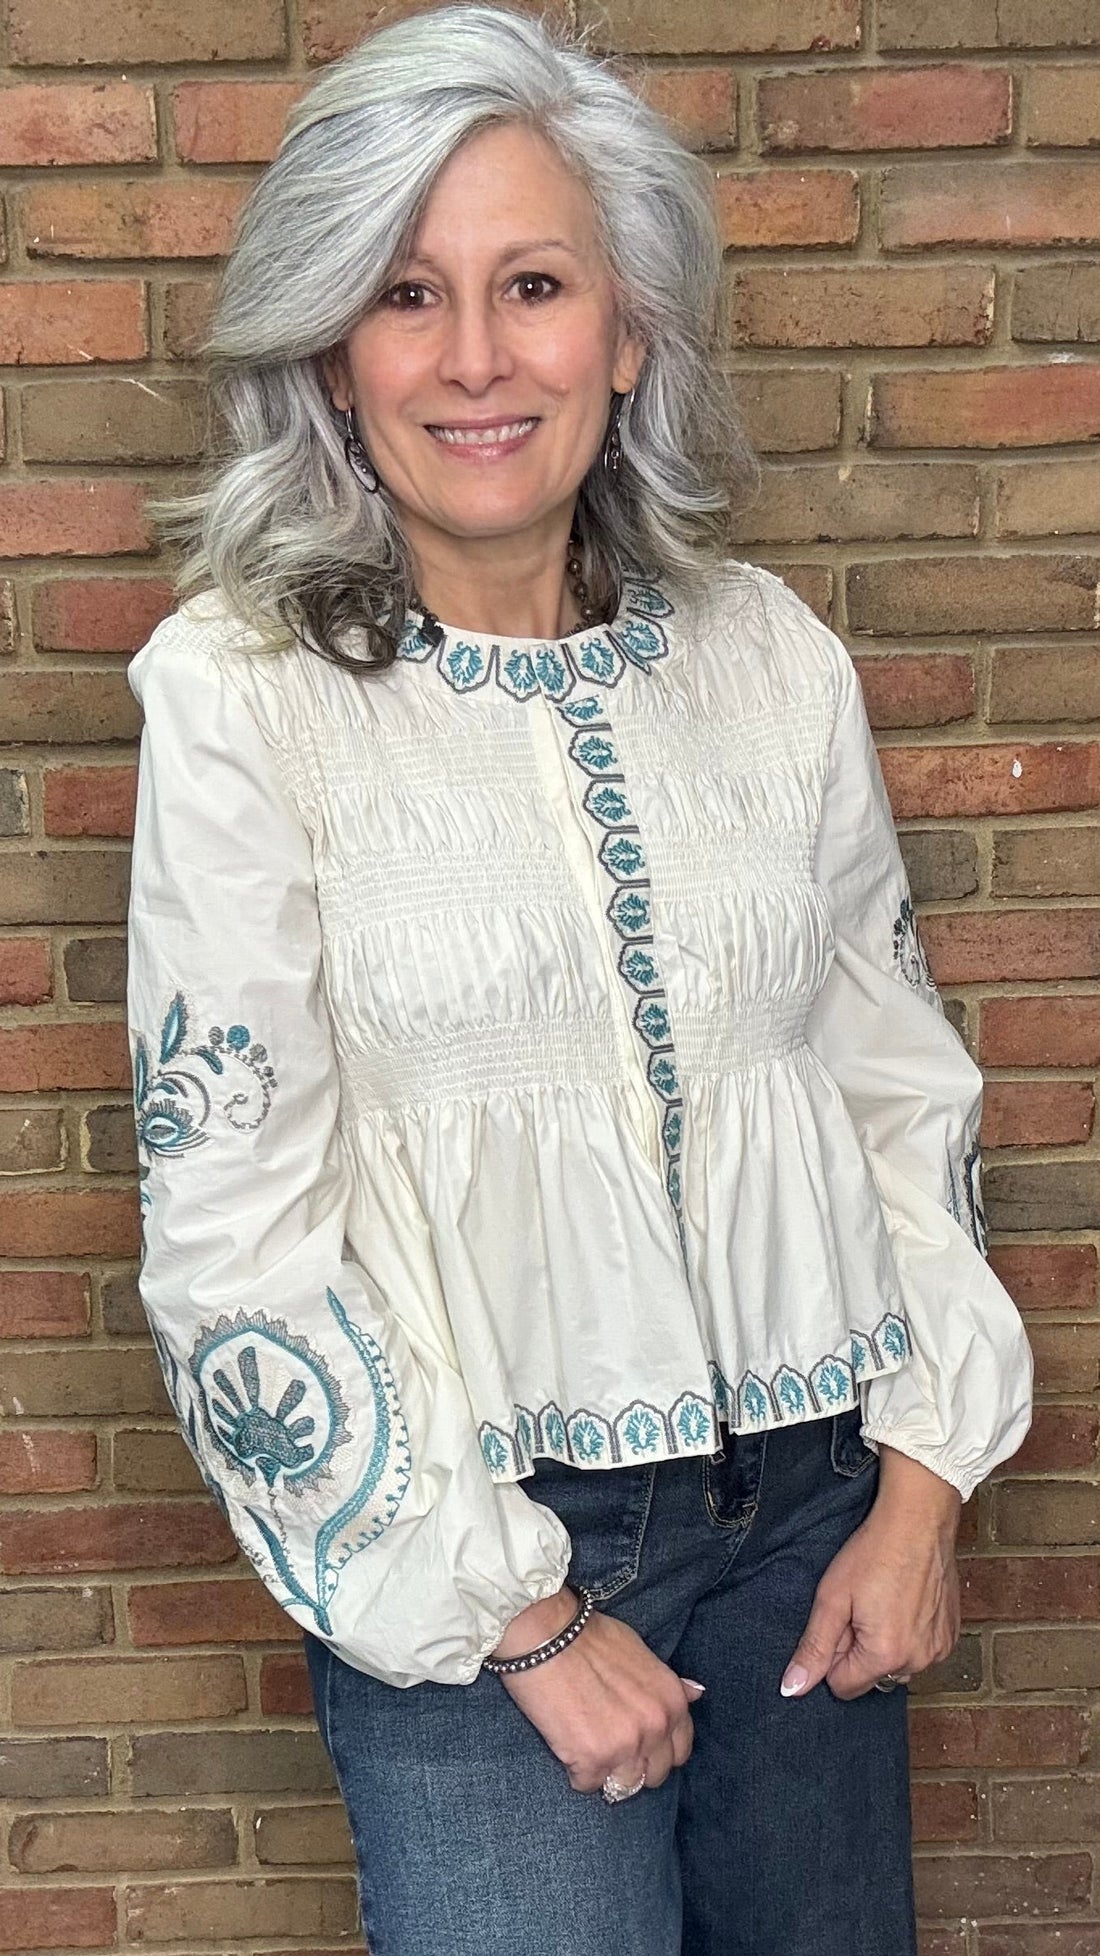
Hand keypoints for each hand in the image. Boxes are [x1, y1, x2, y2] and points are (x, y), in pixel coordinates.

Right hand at [489, 1586, 704, 1792]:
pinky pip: (587, 1785)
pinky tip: (567, 1743)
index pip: (680, 1751)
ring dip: (606, 1772)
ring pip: (624, 1786)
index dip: (657, 1750)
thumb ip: (668, 1683)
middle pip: (654, 1775)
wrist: (546, 1634)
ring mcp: (625, 1747)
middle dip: (634, 1764)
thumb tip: (696, 1693)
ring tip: (586, 1745)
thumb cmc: (589, 1638)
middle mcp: (655, 1727)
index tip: (638, 1743)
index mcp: (671, 1702)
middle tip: (608, 1744)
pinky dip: (576, 1771)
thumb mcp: (641, 1652)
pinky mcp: (591, 1760)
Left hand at [780, 1447, 962, 1700]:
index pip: (843, 1687)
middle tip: (862, 1606)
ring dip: (886, 1644)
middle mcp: (919, 1662)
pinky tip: (906, 1601)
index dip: (833, 1655)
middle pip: (872, 1677)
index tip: (841, 1620)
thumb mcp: (832, 1597)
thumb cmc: (874, 1552)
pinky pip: (921, 1650)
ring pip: (897, 1665)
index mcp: (885, 1656)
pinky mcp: (952, 1635)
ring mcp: (940, 1649)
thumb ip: (813, 1648)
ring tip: (885, 1601)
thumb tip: (792, 1690)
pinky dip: (910, 1634)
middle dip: (860, 1650)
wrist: (918, 1520)